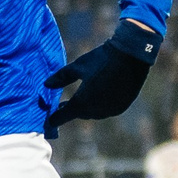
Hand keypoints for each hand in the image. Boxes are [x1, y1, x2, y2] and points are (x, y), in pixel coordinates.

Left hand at [44, 19, 159, 136]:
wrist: (131, 56)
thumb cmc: (101, 59)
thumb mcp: (78, 67)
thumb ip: (61, 77)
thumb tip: (46, 84)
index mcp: (82, 102)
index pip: (63, 116)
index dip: (55, 119)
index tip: (49, 121)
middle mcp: (96, 111)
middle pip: (79, 114)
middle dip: (71, 110)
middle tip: (62, 106)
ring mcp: (110, 111)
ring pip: (94, 114)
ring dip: (86, 108)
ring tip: (81, 100)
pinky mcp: (121, 107)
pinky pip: (106, 110)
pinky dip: (100, 106)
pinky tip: (98, 97)